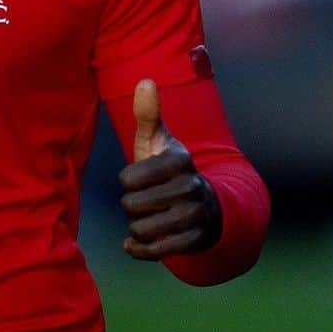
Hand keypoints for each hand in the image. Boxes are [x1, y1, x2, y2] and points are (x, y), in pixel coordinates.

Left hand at [118, 79, 221, 260]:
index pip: (127, 179)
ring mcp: (195, 216)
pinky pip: (153, 251)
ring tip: (151, 217)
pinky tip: (138, 242)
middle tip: (148, 200)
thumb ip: (148, 115)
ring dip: (137, 227)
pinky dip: (139, 249)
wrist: (205, 206)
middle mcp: (191, 187)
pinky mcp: (194, 242)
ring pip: (140, 229)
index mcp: (180, 160)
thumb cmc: (168, 170)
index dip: (128, 182)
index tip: (142, 179)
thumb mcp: (158, 142)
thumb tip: (145, 81)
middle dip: (132, 206)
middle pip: (131, 205)